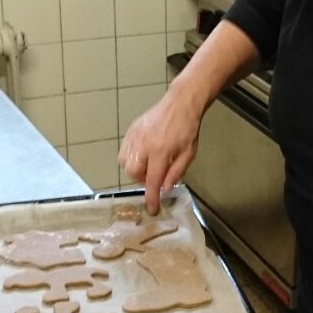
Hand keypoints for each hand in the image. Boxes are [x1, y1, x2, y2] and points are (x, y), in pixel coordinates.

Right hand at [118, 85, 202, 212]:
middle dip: (141, 179)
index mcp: (161, 151)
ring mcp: (135, 136)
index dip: (151, 197)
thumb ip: (176, 172)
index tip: (152, 209)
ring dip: (135, 169)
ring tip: (148, 165)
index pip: (152, 180)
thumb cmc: (187, 129)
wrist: (180, 103)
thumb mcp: (189, 154)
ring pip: (124, 162)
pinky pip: (123, 151)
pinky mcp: (130, 130)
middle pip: (132, 172)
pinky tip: (142, 155)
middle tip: (153, 176)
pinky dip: (130, 158)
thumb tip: (165, 189)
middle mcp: (144, 144)